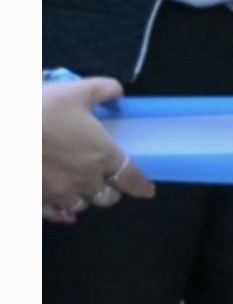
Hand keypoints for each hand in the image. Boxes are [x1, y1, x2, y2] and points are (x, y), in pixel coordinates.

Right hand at [42, 73, 152, 220]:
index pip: (131, 178)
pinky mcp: (37, 199)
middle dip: (108, 189)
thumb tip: (118, 91)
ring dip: (83, 198)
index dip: (140, 185)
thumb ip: (102, 90)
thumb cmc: (42, 107)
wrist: (3, 127)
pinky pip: (54, 213)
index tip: (146, 189)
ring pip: (81, 206)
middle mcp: (86, 180)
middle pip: (107, 197)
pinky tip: (59, 209)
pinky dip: (60, 212)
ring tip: (77, 188)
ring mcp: (60, 192)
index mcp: (103, 156)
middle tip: (103, 180)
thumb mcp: (75, 90)